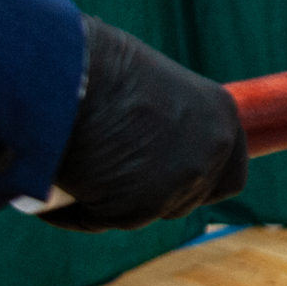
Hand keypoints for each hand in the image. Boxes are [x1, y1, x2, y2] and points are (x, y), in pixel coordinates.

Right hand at [40, 16, 247, 230]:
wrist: (66, 73)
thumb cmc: (96, 66)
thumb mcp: (149, 87)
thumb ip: (165, 120)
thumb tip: (148, 143)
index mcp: (220, 114)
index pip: (229, 171)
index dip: (200, 182)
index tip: (169, 180)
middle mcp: (211, 150)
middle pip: (190, 198)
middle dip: (156, 195)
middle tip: (115, 178)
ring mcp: (179, 182)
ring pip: (146, 213)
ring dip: (116, 203)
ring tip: (80, 175)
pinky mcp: (139, 207)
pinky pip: (101, 219)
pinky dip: (77, 212)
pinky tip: (57, 191)